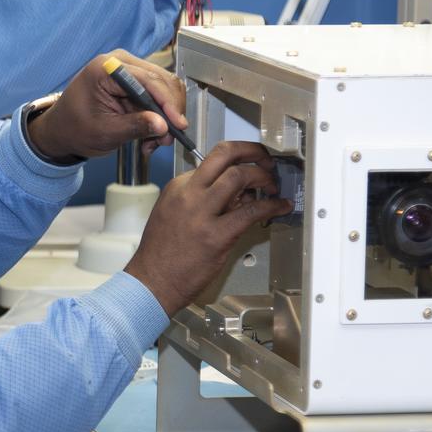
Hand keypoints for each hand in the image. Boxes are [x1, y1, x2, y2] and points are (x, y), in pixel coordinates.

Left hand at [26, 49, 186, 161]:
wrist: (62, 130)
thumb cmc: (74, 127)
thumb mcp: (104, 132)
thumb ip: (134, 127)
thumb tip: (162, 125)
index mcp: (106, 68)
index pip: (147, 79)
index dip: (166, 102)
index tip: (178, 124)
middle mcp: (120, 63)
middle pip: (161, 81)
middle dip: (168, 112)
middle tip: (167, 138)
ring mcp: (129, 70)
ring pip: (163, 90)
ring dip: (164, 117)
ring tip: (154, 142)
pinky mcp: (134, 83)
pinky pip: (157, 97)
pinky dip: (158, 117)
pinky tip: (149, 136)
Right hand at [125, 140, 292, 316]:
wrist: (152, 281)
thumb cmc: (161, 253)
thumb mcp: (173, 213)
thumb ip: (202, 199)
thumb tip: (236, 193)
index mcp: (178, 187)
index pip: (212, 160)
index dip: (238, 160)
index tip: (250, 163)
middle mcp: (188, 194)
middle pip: (224, 154)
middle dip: (253, 150)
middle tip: (266, 158)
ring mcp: (201, 213)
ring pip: (239, 176)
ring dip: (263, 177)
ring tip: (272, 185)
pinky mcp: (216, 235)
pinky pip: (250, 212)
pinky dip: (271, 206)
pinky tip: (279, 207)